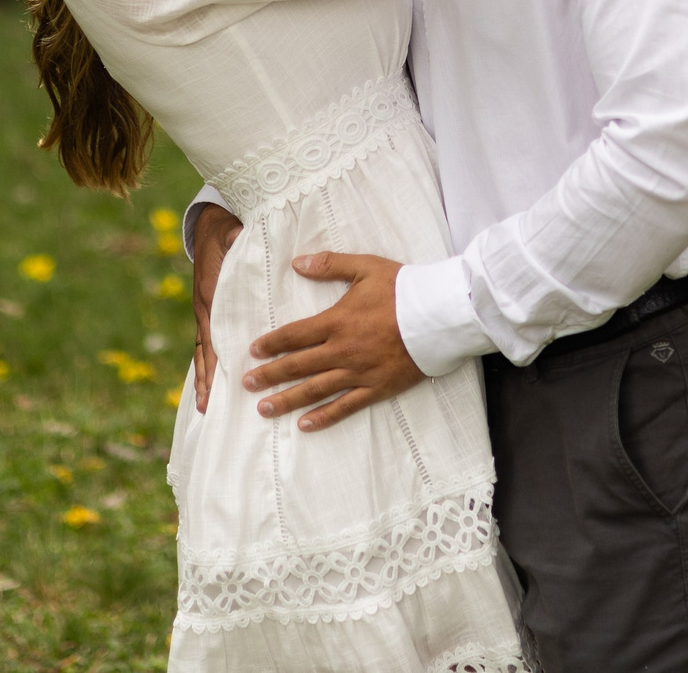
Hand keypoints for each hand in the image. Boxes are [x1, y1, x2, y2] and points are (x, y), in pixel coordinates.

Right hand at [186, 202, 244, 413]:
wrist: (211, 224)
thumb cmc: (227, 231)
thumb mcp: (231, 234)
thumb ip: (235, 238)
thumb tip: (238, 236)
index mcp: (210, 297)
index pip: (211, 337)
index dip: (212, 363)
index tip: (213, 387)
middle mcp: (205, 309)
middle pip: (204, 352)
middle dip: (205, 380)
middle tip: (206, 409)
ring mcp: (206, 311)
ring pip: (203, 350)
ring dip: (204, 377)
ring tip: (205, 405)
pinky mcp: (210, 309)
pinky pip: (208, 340)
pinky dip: (207, 361)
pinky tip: (212, 379)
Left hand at [242, 253, 424, 430]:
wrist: (440, 315)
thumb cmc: (404, 289)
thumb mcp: (366, 267)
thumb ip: (330, 265)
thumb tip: (298, 263)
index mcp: (337, 321)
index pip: (295, 335)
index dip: (272, 343)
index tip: (253, 352)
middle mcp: (343, 350)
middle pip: (298, 365)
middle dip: (270, 375)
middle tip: (247, 384)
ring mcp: (359, 372)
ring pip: (316, 390)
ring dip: (288, 400)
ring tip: (264, 409)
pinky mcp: (377, 388)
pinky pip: (346, 406)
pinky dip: (324, 417)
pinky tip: (305, 425)